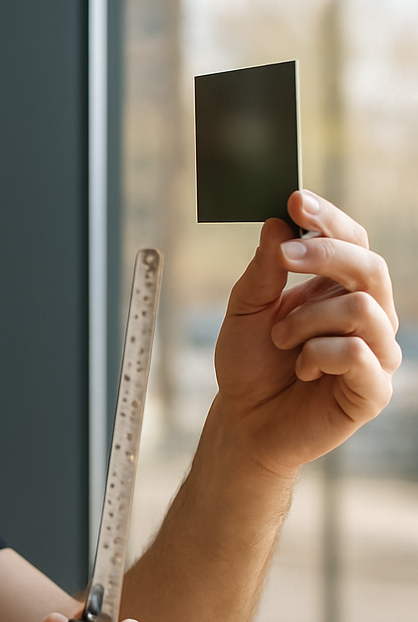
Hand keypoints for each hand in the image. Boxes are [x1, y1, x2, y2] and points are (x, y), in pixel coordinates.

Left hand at [213, 190, 399, 477]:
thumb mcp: (245, 312)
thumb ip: (263, 272)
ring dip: (307, 319)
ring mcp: (376, 352)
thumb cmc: (249, 365)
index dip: (329, 219)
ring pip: (361, 308)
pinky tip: (300, 368)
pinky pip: (358, 353)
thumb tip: (278, 225)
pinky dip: (318, 354)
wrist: (244, 422)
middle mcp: (367, 315)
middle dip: (324, 255)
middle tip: (284, 258)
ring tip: (279, 340)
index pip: (352, 241)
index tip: (295, 200)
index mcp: (340, 290)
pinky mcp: (374, 389)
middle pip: (369, 266)